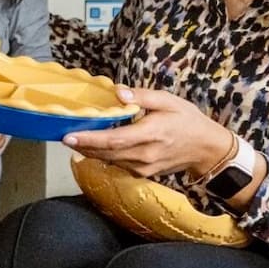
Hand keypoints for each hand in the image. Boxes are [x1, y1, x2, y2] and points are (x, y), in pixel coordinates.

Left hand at [60, 86, 231, 178]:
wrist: (206, 149)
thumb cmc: (187, 120)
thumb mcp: (168, 100)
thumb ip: (142, 96)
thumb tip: (118, 93)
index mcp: (151, 134)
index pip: (114, 140)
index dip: (90, 139)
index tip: (69, 136)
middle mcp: (145, 154)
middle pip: (107, 153)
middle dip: (83, 145)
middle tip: (62, 136)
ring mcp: (144, 167)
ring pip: (110, 160)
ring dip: (90, 151)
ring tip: (73, 139)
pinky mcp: (144, 173)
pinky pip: (119, 164)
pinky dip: (104, 156)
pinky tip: (93, 146)